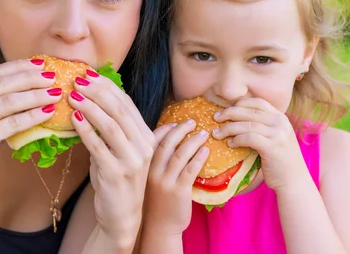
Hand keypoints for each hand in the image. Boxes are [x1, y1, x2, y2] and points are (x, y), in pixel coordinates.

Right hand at [0, 59, 60, 203]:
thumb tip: (25, 88)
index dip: (18, 66)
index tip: (39, 64)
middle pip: (3, 83)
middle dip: (31, 77)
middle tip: (53, 75)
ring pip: (10, 101)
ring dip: (36, 95)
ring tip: (55, 93)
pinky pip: (12, 123)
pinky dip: (33, 115)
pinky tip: (48, 112)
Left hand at [68, 71, 155, 248]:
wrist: (122, 214)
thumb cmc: (117, 178)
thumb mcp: (119, 149)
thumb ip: (112, 127)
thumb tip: (90, 98)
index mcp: (147, 135)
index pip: (127, 103)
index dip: (108, 87)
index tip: (89, 74)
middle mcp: (144, 145)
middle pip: (120, 110)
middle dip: (98, 92)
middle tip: (78, 79)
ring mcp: (132, 160)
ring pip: (111, 125)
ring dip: (90, 107)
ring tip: (72, 95)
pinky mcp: (117, 173)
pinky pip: (99, 146)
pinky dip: (86, 130)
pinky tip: (73, 118)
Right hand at [145, 120, 208, 234]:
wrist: (159, 226)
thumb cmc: (155, 200)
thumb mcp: (148, 179)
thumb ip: (153, 162)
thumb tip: (166, 141)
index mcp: (143, 166)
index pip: (153, 141)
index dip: (165, 129)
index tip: (176, 123)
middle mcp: (151, 172)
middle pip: (167, 144)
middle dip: (181, 130)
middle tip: (192, 122)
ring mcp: (165, 181)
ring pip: (181, 154)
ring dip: (193, 141)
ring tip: (203, 133)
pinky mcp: (179, 190)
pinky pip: (191, 169)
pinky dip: (199, 157)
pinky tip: (206, 151)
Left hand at [212, 98, 307, 191]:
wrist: (294, 181)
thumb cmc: (279, 161)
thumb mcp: (274, 137)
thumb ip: (262, 127)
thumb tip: (235, 119)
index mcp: (280, 117)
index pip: (256, 102)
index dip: (239, 103)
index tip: (225, 110)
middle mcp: (281, 122)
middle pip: (249, 111)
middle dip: (229, 113)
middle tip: (215, 118)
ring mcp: (278, 134)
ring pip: (246, 124)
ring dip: (228, 128)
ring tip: (217, 133)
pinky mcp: (273, 146)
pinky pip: (249, 138)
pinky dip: (236, 139)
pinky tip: (230, 144)